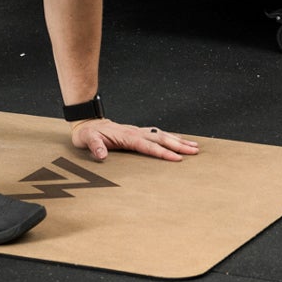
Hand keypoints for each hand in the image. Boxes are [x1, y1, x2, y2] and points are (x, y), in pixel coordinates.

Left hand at [71, 118, 200, 161]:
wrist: (87, 122)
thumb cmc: (87, 133)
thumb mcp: (87, 140)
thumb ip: (95, 147)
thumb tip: (102, 155)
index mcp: (126, 136)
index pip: (148, 145)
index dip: (163, 152)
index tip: (177, 158)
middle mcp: (135, 132)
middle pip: (161, 138)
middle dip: (178, 145)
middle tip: (195, 152)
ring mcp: (138, 131)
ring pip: (162, 135)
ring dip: (178, 141)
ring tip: (194, 147)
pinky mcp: (138, 133)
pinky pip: (157, 135)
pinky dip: (170, 138)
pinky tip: (179, 141)